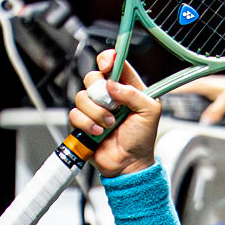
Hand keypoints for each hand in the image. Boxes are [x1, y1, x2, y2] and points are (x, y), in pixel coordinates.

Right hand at [71, 50, 162, 175]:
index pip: (115, 64)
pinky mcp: (83, 122)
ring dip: (97, 113)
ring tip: (110, 125)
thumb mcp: (149, 112)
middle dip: (100, 93)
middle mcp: (109, 95)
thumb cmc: (142, 139)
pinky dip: (87, 124)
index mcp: (127, 87)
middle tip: (114, 107)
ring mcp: (95, 108)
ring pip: (82, 96)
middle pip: (92, 77)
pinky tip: (99, 132)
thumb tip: (111, 84)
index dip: (108, 60)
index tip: (106, 65)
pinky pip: (75, 114)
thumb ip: (133, 93)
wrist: (129, 164)